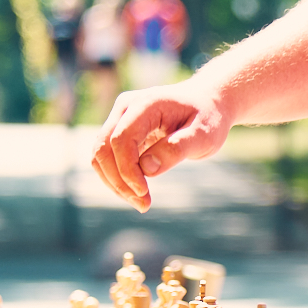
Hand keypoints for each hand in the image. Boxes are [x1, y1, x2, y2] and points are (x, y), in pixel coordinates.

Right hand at [92, 80, 230, 209]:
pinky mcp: (120, 130)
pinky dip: (117, 178)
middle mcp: (126, 107)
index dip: (127, 169)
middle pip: (103, 148)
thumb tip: (146, 168)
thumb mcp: (203, 135)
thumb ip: (176, 148)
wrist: (207, 102)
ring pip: (100, 155)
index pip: (121, 139)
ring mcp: (120, 118)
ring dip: (115, 183)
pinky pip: (107, 157)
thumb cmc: (207, 117)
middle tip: (143, 205)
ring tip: (141, 202)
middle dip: (118, 181)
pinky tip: (137, 192)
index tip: (144, 193)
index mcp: (146, 103)